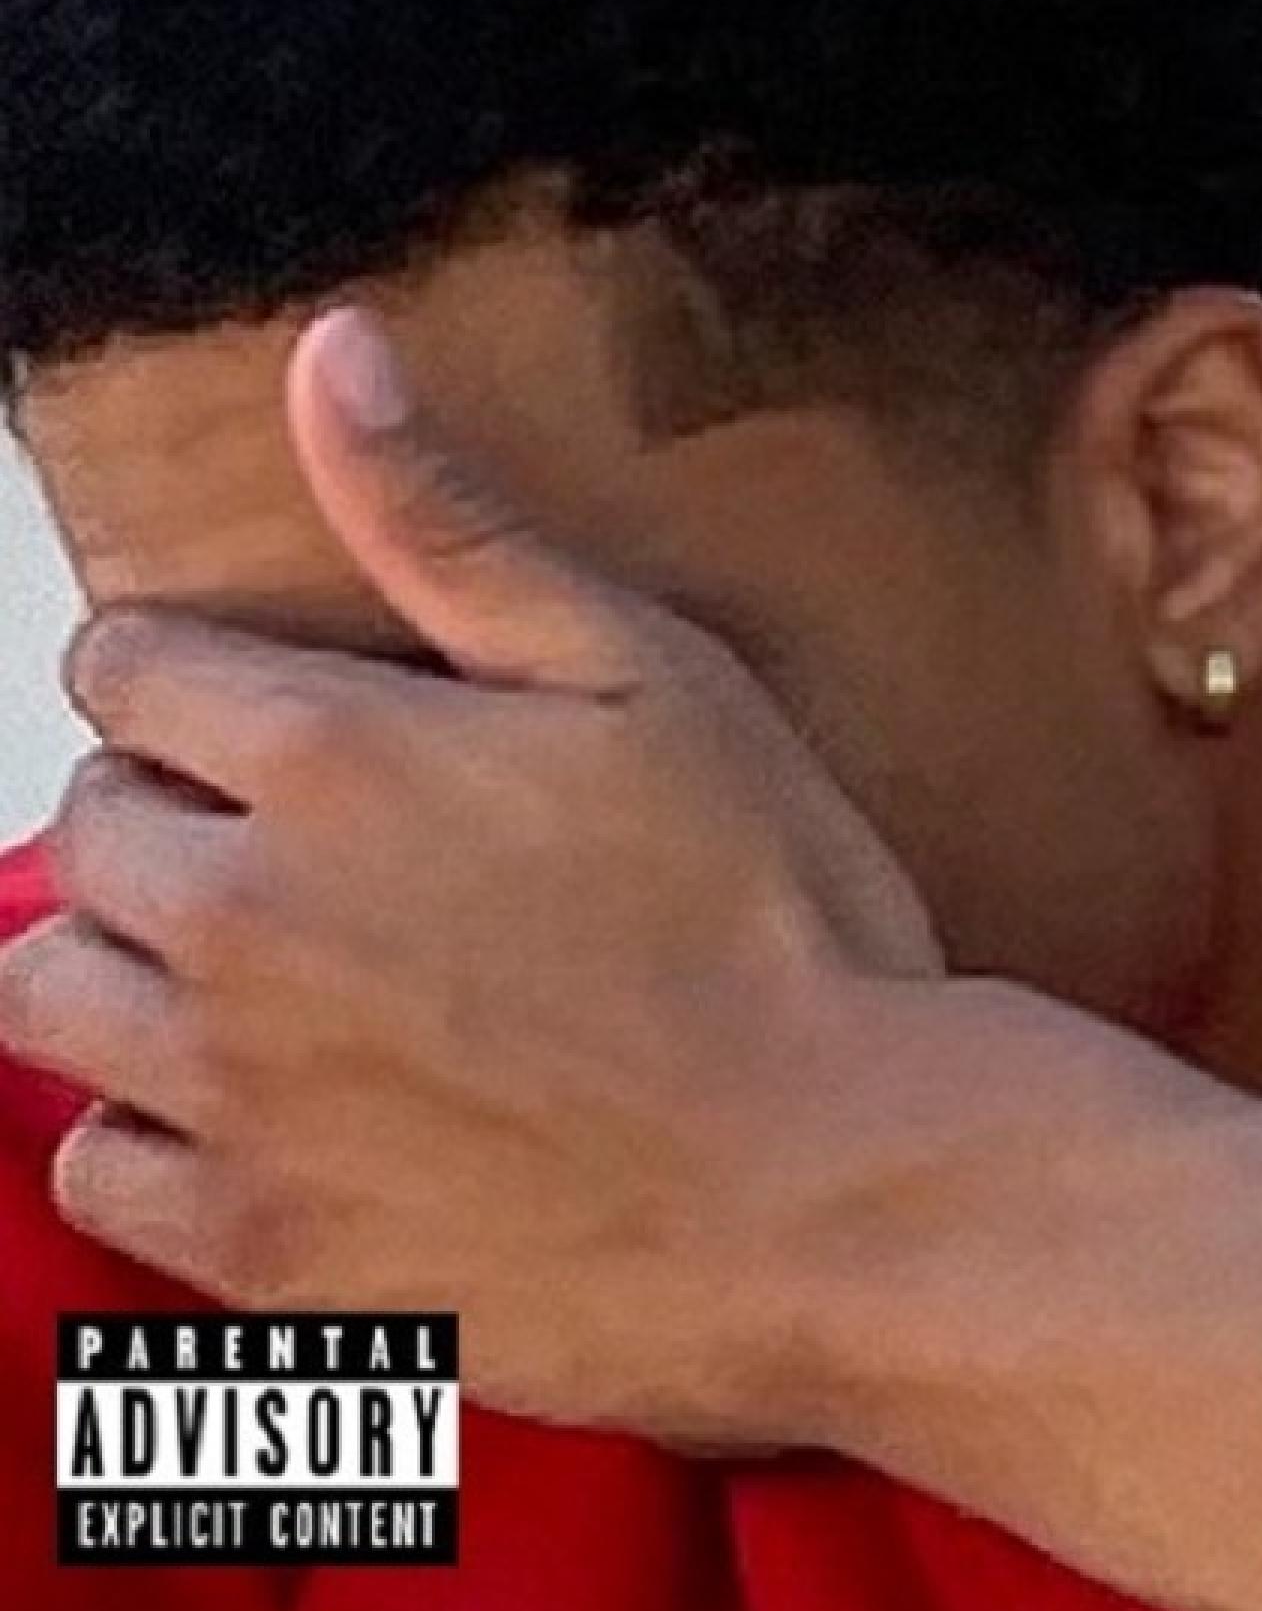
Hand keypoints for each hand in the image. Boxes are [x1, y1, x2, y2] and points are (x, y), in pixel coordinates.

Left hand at [0, 306, 940, 1446]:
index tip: (273, 703)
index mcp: (330, 758)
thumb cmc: (770, 916)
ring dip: (136, 958)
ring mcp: (231, 1097)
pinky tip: (281, 1105)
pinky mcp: (253, 1253)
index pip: (124, 664)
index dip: (198, 668)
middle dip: (173, 804)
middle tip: (317, 837)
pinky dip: (157, 1130)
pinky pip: (99, 1169)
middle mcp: (240, 921)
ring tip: (275, 964)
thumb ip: (451, 523)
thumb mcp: (644, 672)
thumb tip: (331, 358)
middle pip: (84, 823)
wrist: (834, 1185)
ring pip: (50, 992)